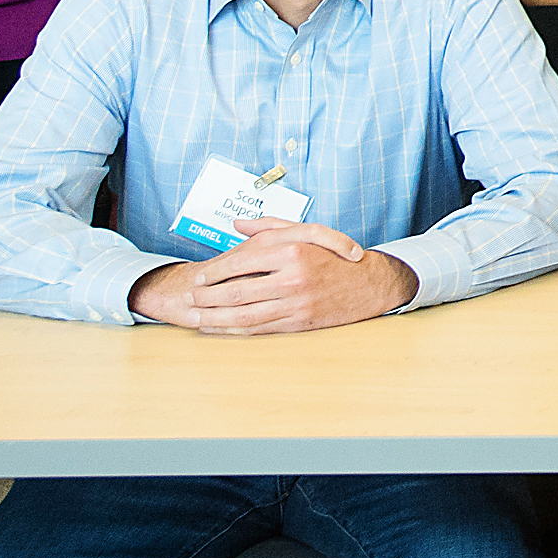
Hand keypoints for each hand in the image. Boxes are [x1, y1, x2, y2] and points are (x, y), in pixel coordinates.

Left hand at [128, 220, 418, 333]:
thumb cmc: (335, 256)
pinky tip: (218, 329)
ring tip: (196, 318)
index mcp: (292, 251)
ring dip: (215, 318)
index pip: (241, 262)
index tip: (198, 277)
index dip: (214, 272)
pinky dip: (233, 331)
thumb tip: (236, 225)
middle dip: (208, 298)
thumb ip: (269, 226)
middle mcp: (293, 278)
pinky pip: (258, 329)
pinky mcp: (298, 323)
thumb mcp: (306, 232)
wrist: (368, 284)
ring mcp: (295, 303)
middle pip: (237, 292)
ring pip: (244, 315)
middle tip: (190, 299)